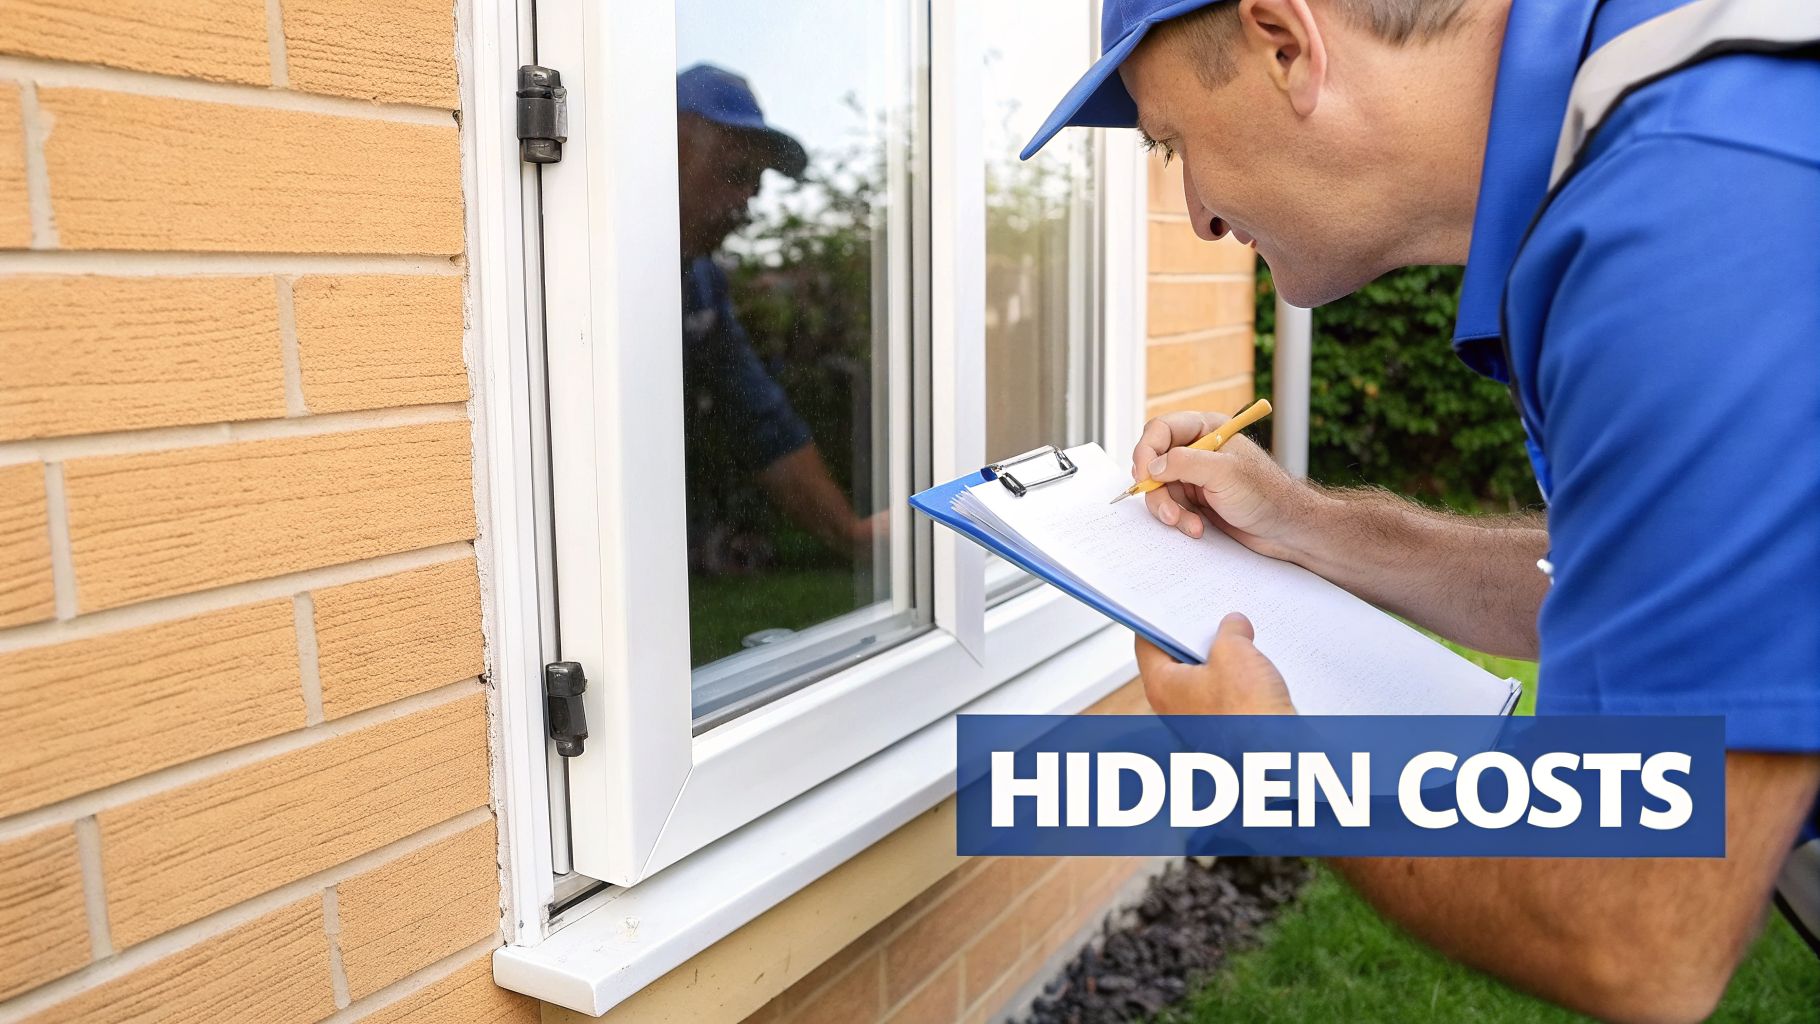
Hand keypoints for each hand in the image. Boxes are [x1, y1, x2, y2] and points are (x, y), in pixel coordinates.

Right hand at [1130, 411, 1327, 563]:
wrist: (1287, 530)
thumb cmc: (1267, 495)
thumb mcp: (1225, 473)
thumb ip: (1185, 464)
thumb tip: (1152, 466)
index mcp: (1208, 430)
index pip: (1162, 430)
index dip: (1147, 450)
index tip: (1143, 474)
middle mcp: (1198, 451)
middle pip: (1154, 461)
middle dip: (1157, 489)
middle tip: (1166, 509)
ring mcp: (1195, 477)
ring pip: (1159, 489)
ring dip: (1169, 509)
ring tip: (1188, 524)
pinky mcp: (1196, 501)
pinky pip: (1171, 507)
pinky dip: (1178, 520)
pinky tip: (1196, 528)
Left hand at [1134, 613, 1295, 714]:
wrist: (1275, 757)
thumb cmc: (1246, 715)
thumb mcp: (1235, 653)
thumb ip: (1230, 632)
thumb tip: (1234, 626)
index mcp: (1161, 686)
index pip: (1146, 643)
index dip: (1159, 618)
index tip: (1171, 603)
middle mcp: (1173, 707)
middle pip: (1176, 659)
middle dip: (1197, 637)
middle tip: (1214, 617)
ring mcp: (1198, 720)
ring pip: (1203, 678)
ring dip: (1221, 658)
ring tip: (1241, 640)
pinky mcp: (1224, 728)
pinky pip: (1224, 695)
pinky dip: (1236, 679)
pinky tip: (1256, 668)